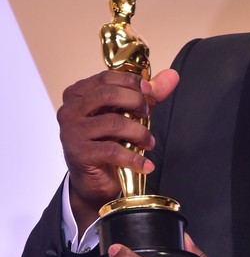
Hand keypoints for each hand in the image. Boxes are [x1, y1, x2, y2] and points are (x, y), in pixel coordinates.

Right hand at [58, 67, 178, 231]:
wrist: (94, 181)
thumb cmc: (108, 142)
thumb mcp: (128, 114)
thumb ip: (148, 95)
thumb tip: (172, 76)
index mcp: (77, 94)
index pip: (105, 78)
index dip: (131, 82)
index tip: (149, 91)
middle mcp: (70, 110)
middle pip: (108, 94)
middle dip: (136, 102)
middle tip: (147, 115)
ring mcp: (72, 132)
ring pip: (113, 123)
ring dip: (139, 132)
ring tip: (148, 142)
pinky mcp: (79, 154)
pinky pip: (113, 151)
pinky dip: (134, 158)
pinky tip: (146, 165)